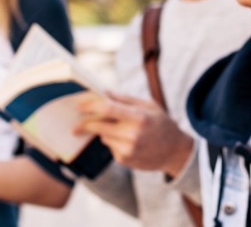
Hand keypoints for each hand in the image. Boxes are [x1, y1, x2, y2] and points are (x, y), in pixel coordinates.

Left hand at [73, 91, 193, 177]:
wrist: (175, 152)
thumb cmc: (162, 124)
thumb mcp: (149, 106)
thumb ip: (126, 99)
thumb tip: (104, 92)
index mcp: (139, 117)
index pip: (108, 109)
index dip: (90, 106)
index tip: (79, 105)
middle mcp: (132, 134)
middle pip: (99, 126)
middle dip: (85, 124)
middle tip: (75, 124)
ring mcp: (128, 149)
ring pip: (103, 137)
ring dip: (104, 131)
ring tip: (121, 129)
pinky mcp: (124, 159)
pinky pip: (109, 146)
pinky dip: (112, 141)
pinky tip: (128, 141)